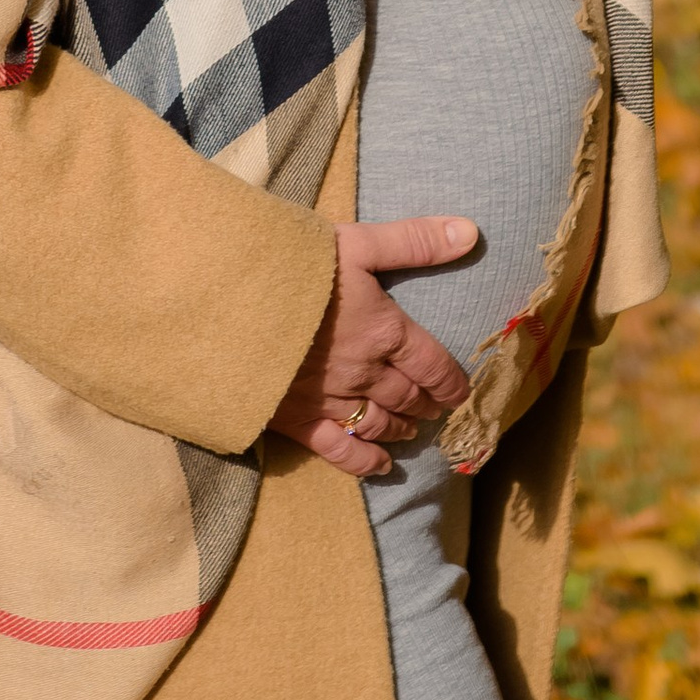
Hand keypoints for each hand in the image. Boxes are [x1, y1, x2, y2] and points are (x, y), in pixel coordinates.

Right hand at [269, 217, 476, 478]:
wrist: (228, 301)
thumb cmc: (293, 263)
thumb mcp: (357, 241)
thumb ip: (414, 241)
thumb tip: (472, 233)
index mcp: (385, 329)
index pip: (432, 364)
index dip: (451, 381)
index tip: (461, 391)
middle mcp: (365, 372)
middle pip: (408, 395)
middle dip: (425, 402)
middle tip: (435, 407)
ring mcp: (331, 399)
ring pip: (379, 421)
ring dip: (400, 426)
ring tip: (411, 429)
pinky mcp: (297, 419)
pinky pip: (340, 449)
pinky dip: (364, 461)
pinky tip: (379, 465)